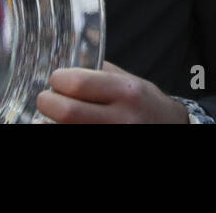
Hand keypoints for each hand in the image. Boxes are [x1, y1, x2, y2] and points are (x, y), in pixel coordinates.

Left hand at [37, 61, 189, 123]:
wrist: (169, 128)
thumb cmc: (148, 104)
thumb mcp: (131, 81)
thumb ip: (102, 73)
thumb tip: (69, 65)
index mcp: (126, 92)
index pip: (79, 83)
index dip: (59, 80)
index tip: (56, 79)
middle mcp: (121, 118)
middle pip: (67, 112)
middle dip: (47, 103)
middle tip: (45, 99)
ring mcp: (113, 136)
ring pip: (64, 130)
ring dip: (50, 122)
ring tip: (53, 115)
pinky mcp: (103, 151)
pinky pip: (71, 138)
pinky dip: (60, 130)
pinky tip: (62, 126)